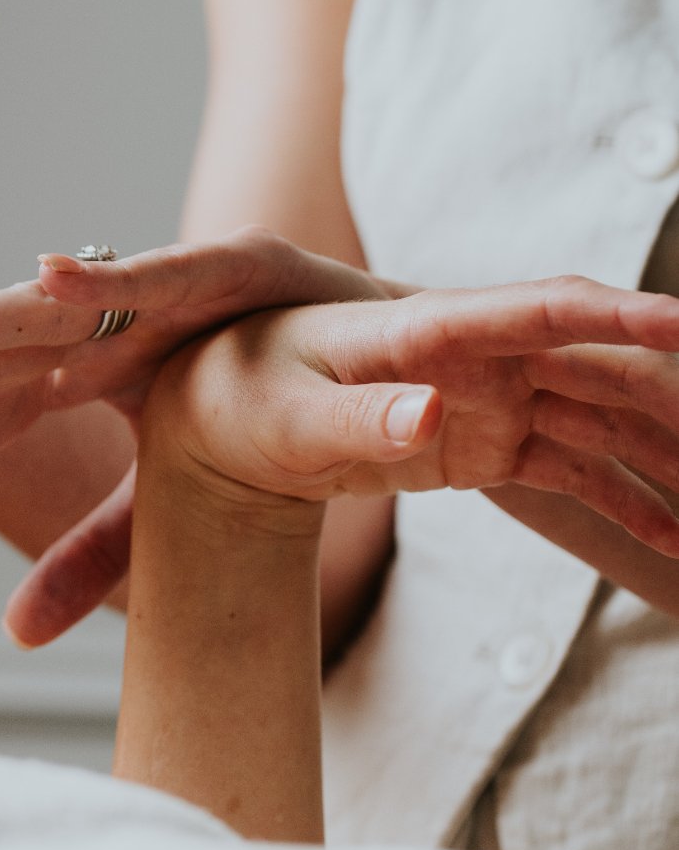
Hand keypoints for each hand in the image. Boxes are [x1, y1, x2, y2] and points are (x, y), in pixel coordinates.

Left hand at [0, 229, 388, 640]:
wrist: (415, 367)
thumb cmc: (281, 421)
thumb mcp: (175, 501)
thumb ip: (95, 552)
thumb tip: (8, 636)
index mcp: (86, 379)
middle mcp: (110, 330)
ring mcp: (166, 295)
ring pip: (51, 312)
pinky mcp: (239, 269)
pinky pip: (169, 278)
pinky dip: (114, 277)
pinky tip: (51, 275)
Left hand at [147, 278, 678, 545]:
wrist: (215, 419)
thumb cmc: (236, 398)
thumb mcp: (284, 417)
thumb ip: (359, 417)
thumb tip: (436, 414)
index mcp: (430, 330)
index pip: (541, 311)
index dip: (617, 316)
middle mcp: (478, 357)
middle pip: (600, 367)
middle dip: (671, 396)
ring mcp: (491, 399)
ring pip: (602, 422)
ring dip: (665, 456)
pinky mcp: (487, 444)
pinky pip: (572, 473)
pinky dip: (621, 503)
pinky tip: (669, 538)